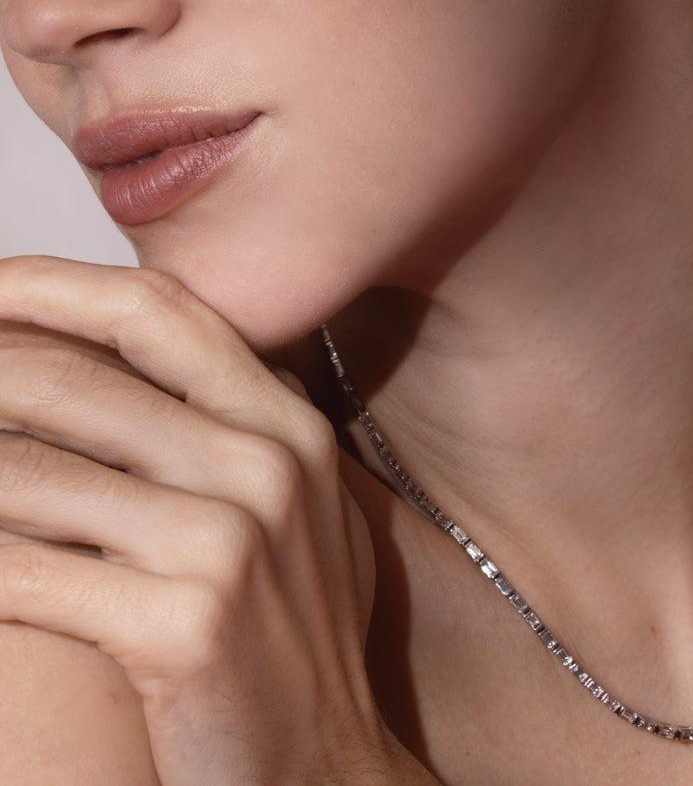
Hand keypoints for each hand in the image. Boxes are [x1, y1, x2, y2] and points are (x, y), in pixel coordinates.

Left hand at [0, 254, 424, 784]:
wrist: (331, 771)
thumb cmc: (291, 641)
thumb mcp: (287, 507)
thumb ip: (224, 426)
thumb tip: (108, 359)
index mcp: (286, 422)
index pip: (159, 309)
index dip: (54, 287)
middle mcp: (264, 463)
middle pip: (78, 380)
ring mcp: (228, 542)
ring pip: (32, 473)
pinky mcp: (183, 626)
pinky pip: (27, 573)